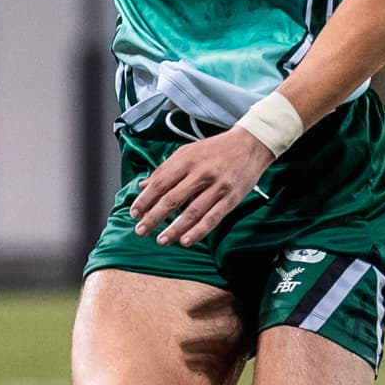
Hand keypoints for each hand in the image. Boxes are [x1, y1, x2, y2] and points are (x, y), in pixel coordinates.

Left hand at [130, 129, 273, 247]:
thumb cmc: (215, 149)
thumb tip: (143, 186)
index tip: (134, 213)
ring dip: (174, 229)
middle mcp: (200, 174)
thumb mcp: (187, 152)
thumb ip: (165, 169)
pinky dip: (198, 231)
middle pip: (172, 199)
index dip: (145, 200)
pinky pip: (212, 218)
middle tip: (140, 231)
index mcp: (186, 161)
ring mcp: (217, 187)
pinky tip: (185, 240)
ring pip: (192, 212)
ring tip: (160, 240)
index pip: (160, 183)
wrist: (250, 144)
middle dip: (153, 217)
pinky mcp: (231, 199)